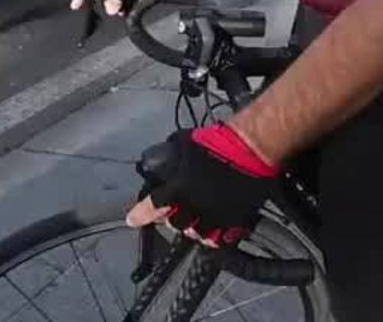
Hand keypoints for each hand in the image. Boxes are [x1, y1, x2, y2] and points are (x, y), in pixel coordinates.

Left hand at [127, 124, 276, 246]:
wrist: (250, 149)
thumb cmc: (218, 142)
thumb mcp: (186, 143)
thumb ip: (172, 153)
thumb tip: (162, 156)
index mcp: (180, 188)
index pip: (154, 206)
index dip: (140, 215)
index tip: (132, 220)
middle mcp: (196, 206)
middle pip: (175, 225)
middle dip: (171, 220)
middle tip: (172, 214)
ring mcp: (216, 216)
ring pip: (198, 235)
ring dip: (193, 230)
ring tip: (193, 223)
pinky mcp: (235, 221)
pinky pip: (222, 239)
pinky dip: (215, 237)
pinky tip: (214, 232)